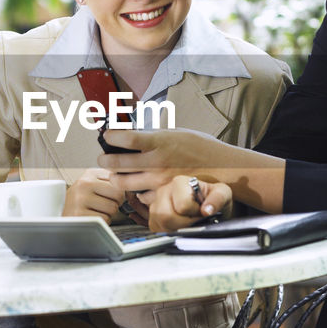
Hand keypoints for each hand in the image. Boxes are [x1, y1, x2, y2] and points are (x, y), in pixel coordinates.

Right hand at [62, 168, 125, 221]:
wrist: (62, 215)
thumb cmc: (82, 201)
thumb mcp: (93, 183)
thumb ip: (111, 180)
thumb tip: (133, 185)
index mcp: (89, 173)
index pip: (118, 180)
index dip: (119, 191)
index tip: (111, 195)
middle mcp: (83, 183)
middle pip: (118, 194)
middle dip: (115, 203)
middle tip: (103, 205)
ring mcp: (80, 199)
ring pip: (112, 208)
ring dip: (108, 213)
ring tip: (95, 211)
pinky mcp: (80, 215)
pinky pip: (105, 219)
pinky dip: (102, 222)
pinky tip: (92, 217)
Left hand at [96, 127, 224, 194]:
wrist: (223, 167)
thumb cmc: (200, 147)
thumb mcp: (176, 132)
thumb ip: (153, 135)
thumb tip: (130, 135)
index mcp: (159, 141)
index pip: (125, 138)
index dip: (111, 136)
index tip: (108, 136)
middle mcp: (156, 161)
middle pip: (116, 163)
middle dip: (105, 159)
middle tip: (103, 157)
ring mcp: (158, 179)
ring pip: (123, 182)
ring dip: (114, 176)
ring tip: (114, 172)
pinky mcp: (162, 193)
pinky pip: (139, 195)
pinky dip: (133, 190)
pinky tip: (134, 184)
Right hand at [148, 176, 233, 232]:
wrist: (206, 204)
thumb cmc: (212, 198)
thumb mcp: (222, 194)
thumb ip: (217, 199)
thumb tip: (206, 210)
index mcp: (179, 182)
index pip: (182, 205)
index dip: (195, 214)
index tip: (201, 212)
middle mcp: (164, 191)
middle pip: (166, 216)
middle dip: (184, 224)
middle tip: (195, 221)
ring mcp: (156, 205)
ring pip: (160, 224)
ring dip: (177, 229)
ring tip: (188, 224)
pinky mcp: (153, 218)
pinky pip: (157, 231)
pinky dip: (170, 233)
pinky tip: (180, 227)